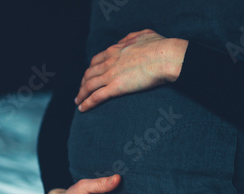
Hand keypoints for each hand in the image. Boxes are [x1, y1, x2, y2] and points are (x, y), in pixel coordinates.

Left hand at [74, 29, 188, 111]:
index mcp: (116, 49)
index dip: (91, 69)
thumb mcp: (143, 35)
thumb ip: (132, 37)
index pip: (97, 60)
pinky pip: (96, 97)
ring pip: (89, 85)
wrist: (165, 56)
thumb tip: (127, 39)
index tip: (89, 75)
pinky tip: (82, 109)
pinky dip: (87, 103)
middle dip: (83, 82)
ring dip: (81, 94)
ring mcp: (111, 74)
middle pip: (89, 73)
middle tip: (81, 90)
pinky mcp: (116, 87)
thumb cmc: (160, 46)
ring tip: (78, 101)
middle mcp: (109, 61)